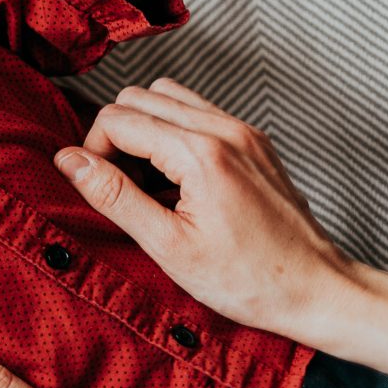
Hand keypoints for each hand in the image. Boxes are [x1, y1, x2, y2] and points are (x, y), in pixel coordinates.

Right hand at [59, 78, 387, 385]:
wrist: (319, 290)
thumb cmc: (248, 280)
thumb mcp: (168, 246)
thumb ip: (114, 196)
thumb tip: (68, 160)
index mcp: (200, 152)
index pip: (117, 118)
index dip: (93, 152)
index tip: (101, 191)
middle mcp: (225, 129)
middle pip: (138, 97)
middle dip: (115, 136)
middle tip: (122, 186)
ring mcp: (244, 132)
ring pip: (168, 97)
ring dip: (144, 130)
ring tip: (148, 181)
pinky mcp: (254, 142)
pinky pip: (197, 114)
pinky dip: (173, 135)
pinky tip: (177, 182)